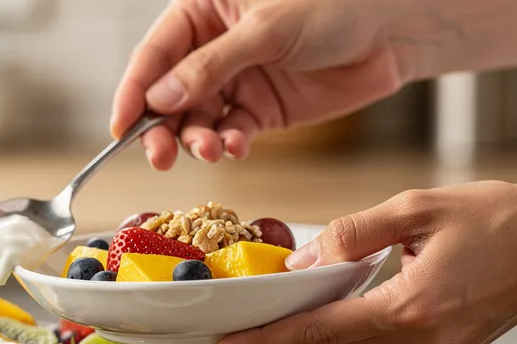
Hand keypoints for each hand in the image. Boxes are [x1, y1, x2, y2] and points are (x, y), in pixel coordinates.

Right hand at [112, 0, 413, 169]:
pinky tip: (237, 145)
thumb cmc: (334, 3)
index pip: (153, 55)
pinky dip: (229, 144)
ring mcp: (236, 80)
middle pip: (167, 95)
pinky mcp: (261, 110)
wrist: (395, 28)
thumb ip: (209, 67)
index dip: (133, 92)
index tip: (120, 127)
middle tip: (159, 156)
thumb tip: (159, 101)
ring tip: (211, 150)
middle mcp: (211, 48)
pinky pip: (231, 133)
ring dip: (197, 140)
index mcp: (202, 11)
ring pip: (197, 120)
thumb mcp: (266, 29)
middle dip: (161, 128)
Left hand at [211, 180, 516, 343]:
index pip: (317, 335)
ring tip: (266, 329)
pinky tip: (320, 323)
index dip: (265, 342)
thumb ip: (351, 236)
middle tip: (232, 338)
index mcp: (412, 310)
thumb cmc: (501, 216)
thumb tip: (299, 264)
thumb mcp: (415, 209)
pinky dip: (341, 342)